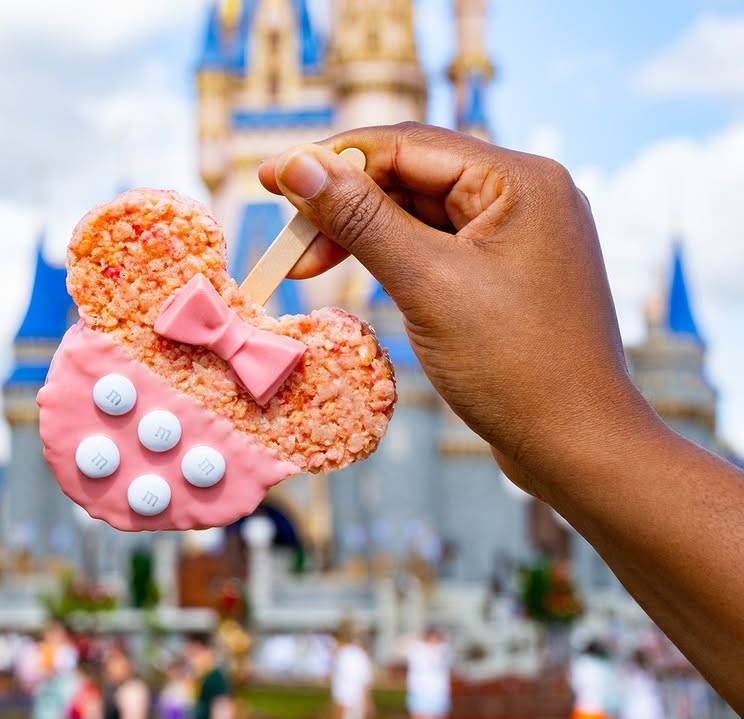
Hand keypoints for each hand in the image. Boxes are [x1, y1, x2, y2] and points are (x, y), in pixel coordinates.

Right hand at [259, 123, 654, 496]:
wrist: (579, 447)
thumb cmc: (514, 366)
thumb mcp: (426, 283)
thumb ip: (359, 218)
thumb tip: (296, 163)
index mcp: (520, 179)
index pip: (405, 146)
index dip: (330, 160)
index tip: (268, 178)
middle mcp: (526, 194)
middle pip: (411, 177)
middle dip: (343, 206)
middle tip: (286, 242)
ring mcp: (520, 235)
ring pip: (420, 214)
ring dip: (363, 235)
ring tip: (309, 267)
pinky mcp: (509, 272)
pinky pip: (439, 247)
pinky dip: (394, 258)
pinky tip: (360, 276)